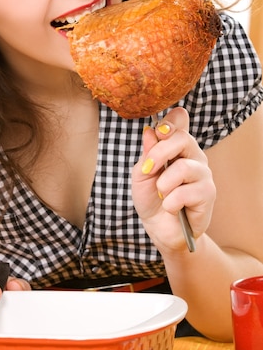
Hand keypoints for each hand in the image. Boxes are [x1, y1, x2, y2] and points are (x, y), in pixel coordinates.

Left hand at [132, 107, 215, 252]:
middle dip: (159, 153)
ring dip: (163, 185)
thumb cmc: (151, 198)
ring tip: (162, 195)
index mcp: (177, 147)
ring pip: (182, 168)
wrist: (159, 228)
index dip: (171, 121)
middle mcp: (193, 156)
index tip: (159, 130)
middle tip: (148, 170)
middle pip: (183, 139)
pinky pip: (184, 193)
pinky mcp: (208, 194)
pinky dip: (169, 203)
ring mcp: (203, 174)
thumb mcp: (141, 174)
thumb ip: (147, 153)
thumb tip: (150, 131)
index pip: (180, 122)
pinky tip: (171, 208)